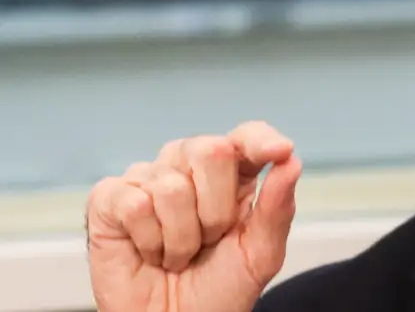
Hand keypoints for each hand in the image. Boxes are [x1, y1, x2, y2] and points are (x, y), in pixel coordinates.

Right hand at [86, 121, 302, 311]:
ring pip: (172, 186)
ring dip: (181, 237)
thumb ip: (277, 208)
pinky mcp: (109, 198)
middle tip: (208, 240)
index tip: (279, 151)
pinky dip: (149, 240)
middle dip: (216, 209)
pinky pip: (135, 203)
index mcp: (231, 174)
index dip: (260, 139)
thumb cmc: (217, 290)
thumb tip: (291, 161)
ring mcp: (147, 178)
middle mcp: (188, 166)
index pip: (246, 136)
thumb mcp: (259, 255)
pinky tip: (149, 252)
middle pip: (210, 150)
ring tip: (178, 254)